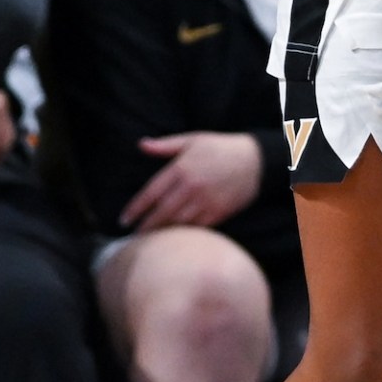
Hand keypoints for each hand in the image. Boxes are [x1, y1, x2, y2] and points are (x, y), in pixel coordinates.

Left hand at [122, 131, 266, 229]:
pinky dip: (184, 234)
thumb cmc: (221, 148)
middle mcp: (191, 187)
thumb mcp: (192, 140)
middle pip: (161, 213)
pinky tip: (175, 239)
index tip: (124, 220)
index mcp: (181, 169)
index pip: (151, 193)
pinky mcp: (219, 212)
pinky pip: (197, 228)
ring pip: (178, 223)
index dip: (135, 209)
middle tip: (134, 237)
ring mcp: (205, 201)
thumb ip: (165, 145)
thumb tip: (141, 145)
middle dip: (146, 227)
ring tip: (151, 241)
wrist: (256, 161)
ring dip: (163, 233)